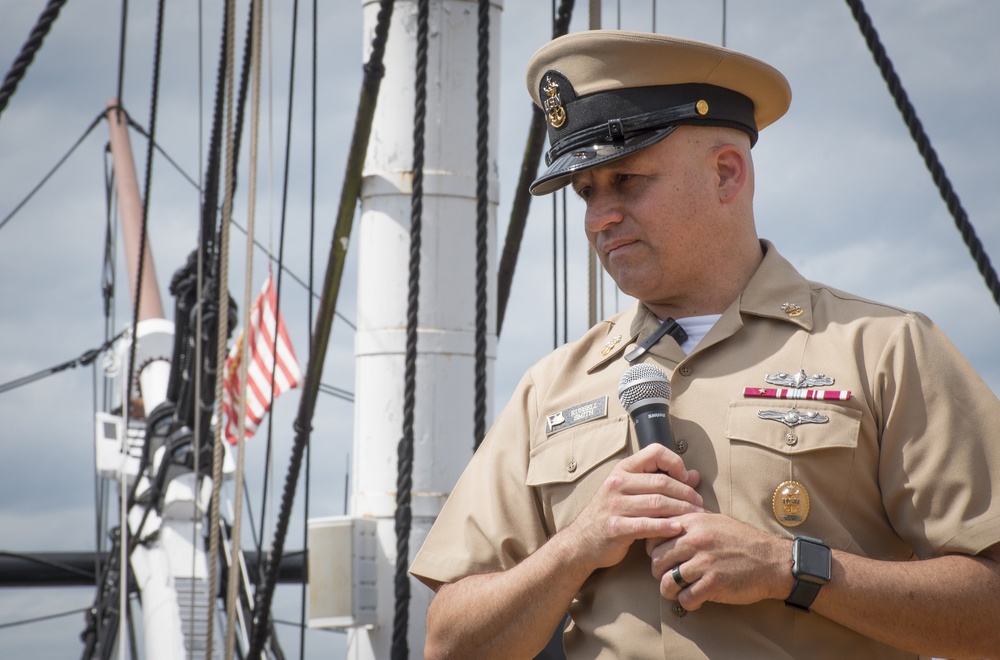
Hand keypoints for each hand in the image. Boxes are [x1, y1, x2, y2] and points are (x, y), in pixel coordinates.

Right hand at [562, 444, 702, 573]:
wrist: (581, 541)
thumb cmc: (610, 514)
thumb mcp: (629, 491)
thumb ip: (659, 482)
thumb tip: (694, 475)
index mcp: (622, 470)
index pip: (654, 452)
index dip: (675, 462)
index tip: (687, 478)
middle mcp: (617, 483)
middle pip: (661, 482)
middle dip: (686, 492)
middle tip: (700, 503)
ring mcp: (614, 505)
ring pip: (658, 503)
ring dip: (682, 510)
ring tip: (696, 517)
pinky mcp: (616, 527)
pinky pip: (646, 525)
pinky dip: (666, 527)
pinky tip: (678, 529)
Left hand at [646, 513, 791, 609]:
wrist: (772, 561)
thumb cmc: (742, 541)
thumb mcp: (715, 520)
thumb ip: (690, 522)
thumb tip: (665, 526)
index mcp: (693, 522)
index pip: (654, 536)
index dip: (654, 550)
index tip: (663, 558)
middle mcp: (696, 540)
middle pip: (657, 561)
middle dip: (659, 572)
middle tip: (668, 577)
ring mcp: (704, 562)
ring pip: (666, 582)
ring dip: (669, 591)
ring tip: (678, 591)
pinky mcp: (714, 583)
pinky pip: (685, 598)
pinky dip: (687, 602)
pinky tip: (695, 599)